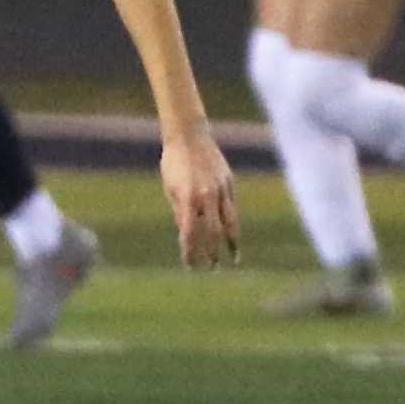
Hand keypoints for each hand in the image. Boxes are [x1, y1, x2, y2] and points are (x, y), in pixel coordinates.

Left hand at [160, 127, 237, 267]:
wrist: (189, 135)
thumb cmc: (174, 162)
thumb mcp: (170, 188)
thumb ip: (179, 212)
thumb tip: (188, 234)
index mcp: (188, 199)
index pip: (189, 233)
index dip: (190, 252)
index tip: (190, 265)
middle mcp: (207, 196)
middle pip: (213, 232)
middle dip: (214, 253)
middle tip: (214, 268)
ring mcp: (221, 189)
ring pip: (230, 222)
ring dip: (232, 242)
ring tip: (234, 257)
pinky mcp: (229, 182)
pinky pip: (232, 207)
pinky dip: (232, 222)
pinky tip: (232, 233)